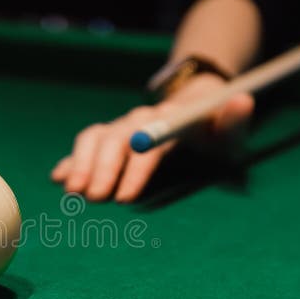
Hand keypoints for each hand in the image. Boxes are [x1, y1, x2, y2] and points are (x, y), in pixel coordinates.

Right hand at [51, 74, 253, 201]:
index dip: (135, 170)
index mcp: (171, 120)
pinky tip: (58, 176)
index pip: (150, 143)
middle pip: (116, 139)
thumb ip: (234, 122)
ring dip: (82, 163)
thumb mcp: (231, 133)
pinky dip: (72, 159)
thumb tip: (242, 100)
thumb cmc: (214, 133)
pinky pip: (86, 142)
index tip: (124, 199)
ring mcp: (122, 126)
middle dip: (103, 169)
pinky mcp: (109, 134)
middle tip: (93, 198)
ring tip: (72, 191)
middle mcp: (141, 119)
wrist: (195, 109)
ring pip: (95, 137)